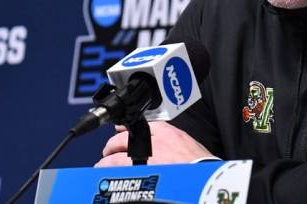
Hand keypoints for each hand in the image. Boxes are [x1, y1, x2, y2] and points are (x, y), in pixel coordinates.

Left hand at [95, 121, 214, 166]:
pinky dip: (107, 167)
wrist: (204, 180)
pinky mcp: (137, 171)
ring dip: (108, 157)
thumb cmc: (203, 168)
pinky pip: (116, 166)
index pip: (146, 125)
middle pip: (127, 137)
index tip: (124, 128)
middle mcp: (155, 143)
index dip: (131, 127)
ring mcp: (144, 156)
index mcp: (170, 134)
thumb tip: (174, 151)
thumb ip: (178, 146)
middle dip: (115, 142)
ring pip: (117, 150)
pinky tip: (102, 170)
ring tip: (103, 162)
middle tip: (110, 148)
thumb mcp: (192, 149)